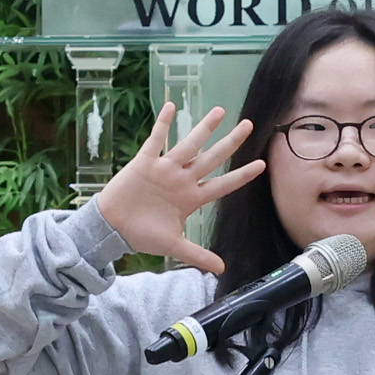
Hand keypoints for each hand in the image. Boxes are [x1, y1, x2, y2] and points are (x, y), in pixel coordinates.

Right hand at [91, 108, 262, 270]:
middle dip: (231, 142)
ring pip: (189, 144)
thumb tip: (222, 269)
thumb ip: (198, 255)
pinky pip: (156, 139)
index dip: (242, 175)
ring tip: (220, 111)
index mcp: (191, 198)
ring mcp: (165, 169)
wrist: (113, 227)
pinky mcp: (145, 162)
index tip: (262, 164)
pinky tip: (171, 105)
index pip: (223, 185)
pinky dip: (163, 123)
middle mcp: (182, 180)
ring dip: (204, 128)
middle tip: (249, 124)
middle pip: (212, 157)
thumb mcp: (173, 246)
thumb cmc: (142, 235)